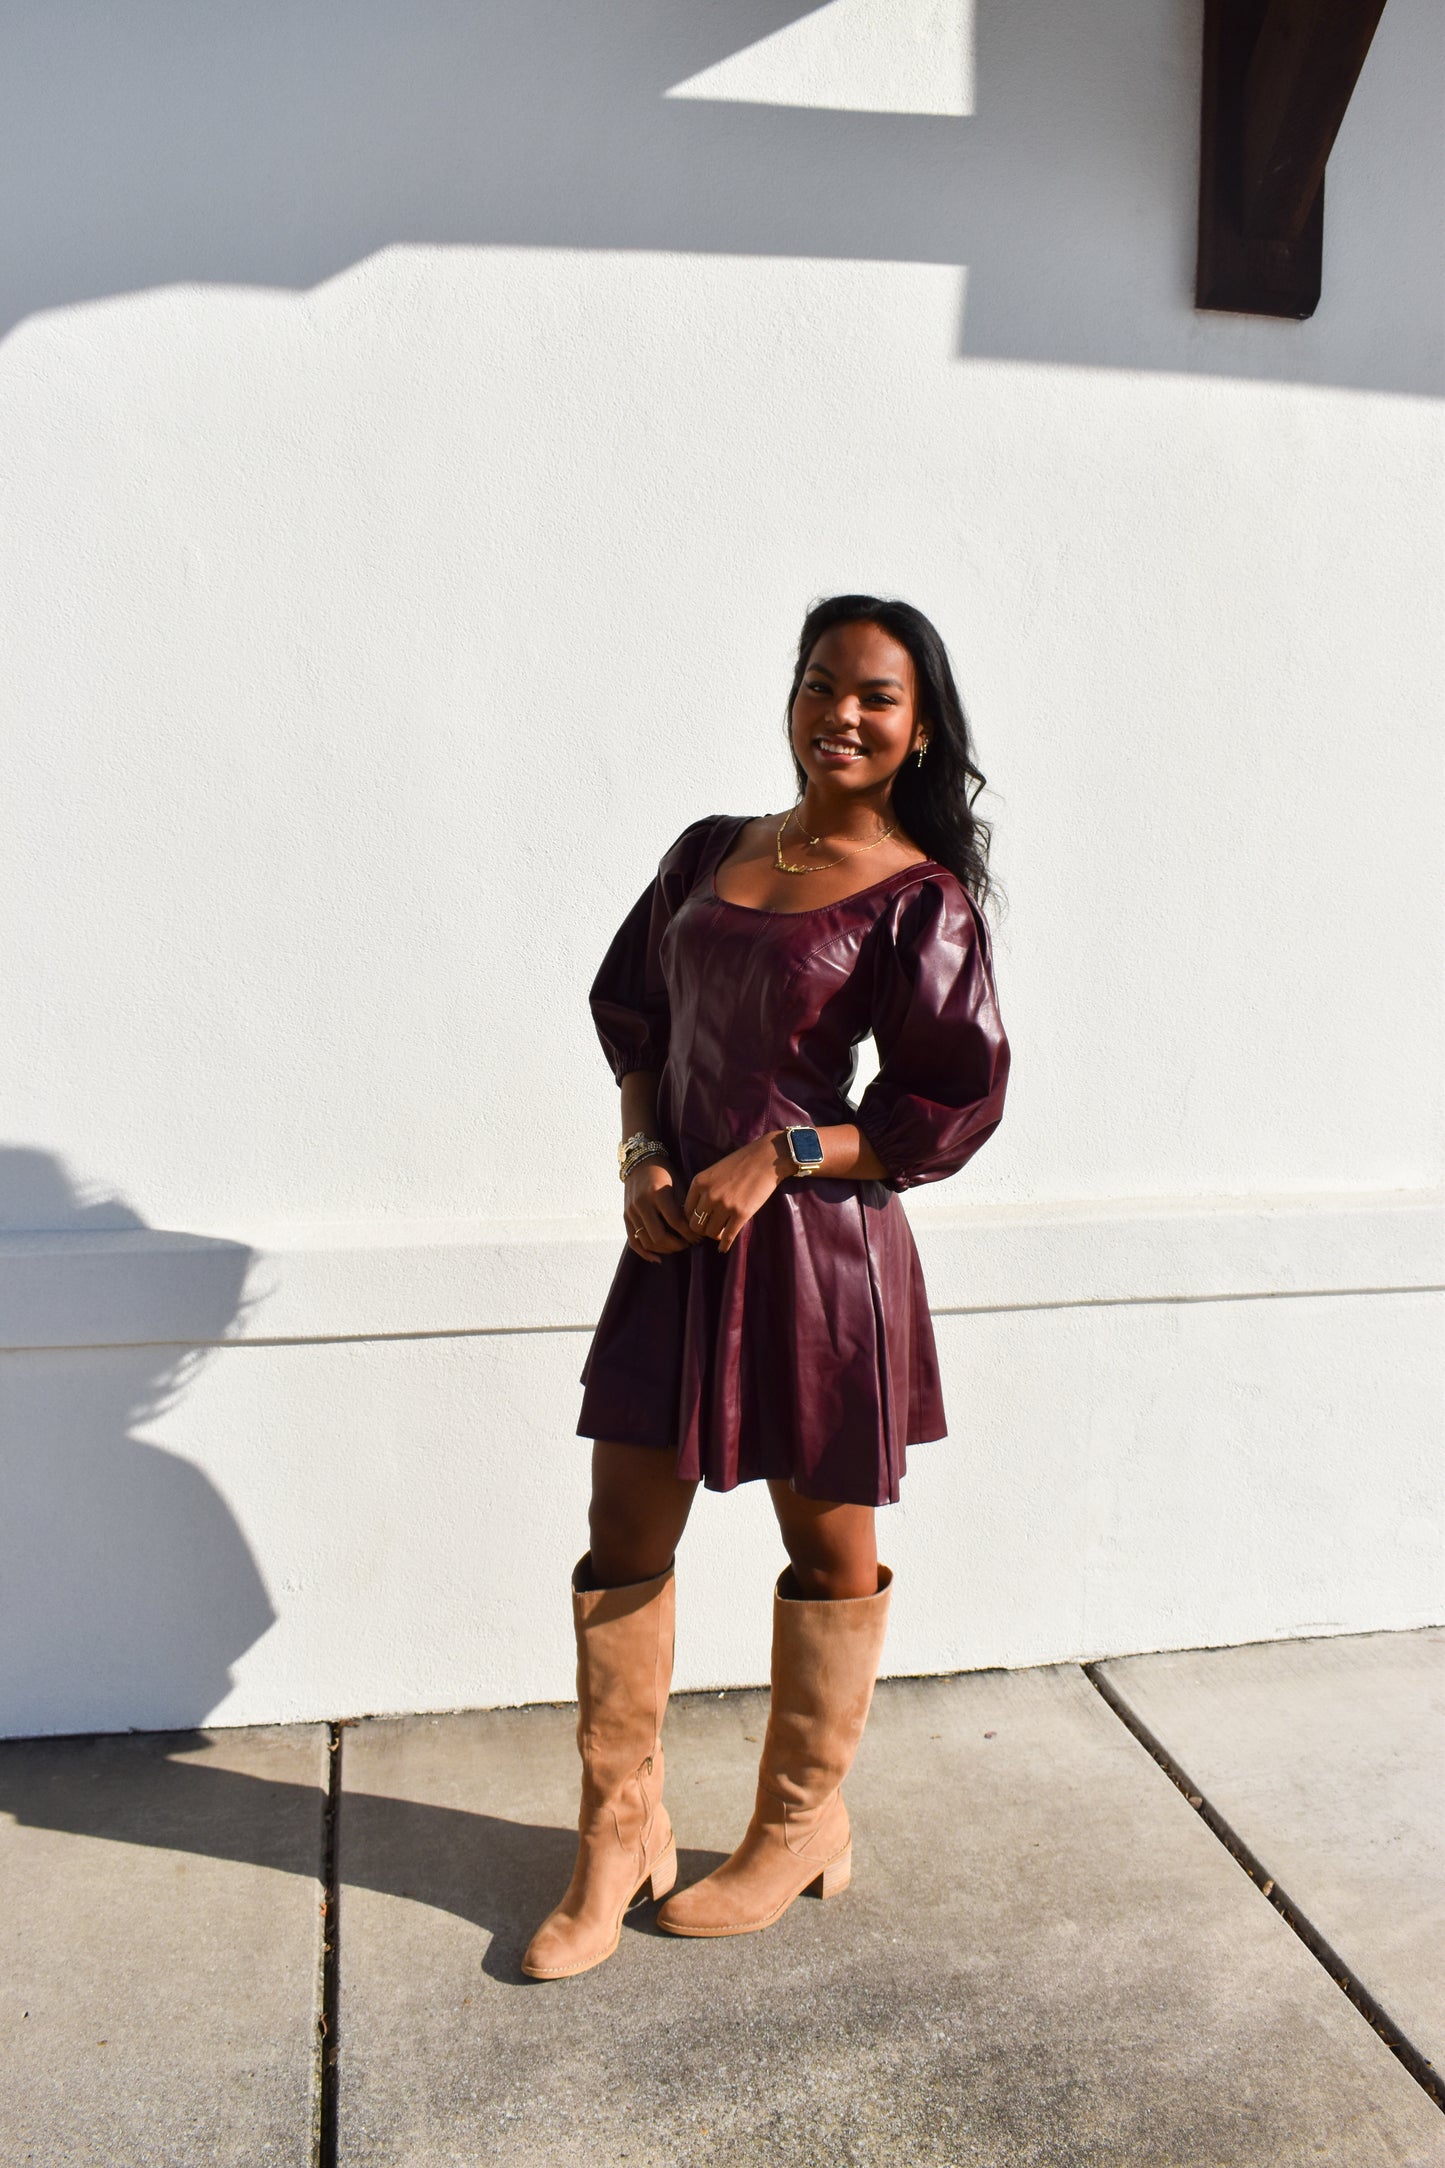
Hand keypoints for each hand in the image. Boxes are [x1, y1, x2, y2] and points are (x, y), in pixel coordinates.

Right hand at [623, 1158, 695, 1263]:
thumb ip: (684, 1206)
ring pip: (647, 1242)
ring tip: (678, 1247)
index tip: (699, 1237)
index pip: (676, 1222)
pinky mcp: (626, 1217)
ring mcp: (631, 1211)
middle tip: (690, 1244)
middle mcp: (642, 1204)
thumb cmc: (665, 1172)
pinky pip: (634, 1241)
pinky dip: (645, 1253)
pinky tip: (658, 1258)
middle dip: (678, 1244)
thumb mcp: (678, 1184)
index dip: (689, 1234)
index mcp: (657, 1194)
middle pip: (660, 1236)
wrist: (640, 1162)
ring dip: (665, 1250)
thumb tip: (697, 1228)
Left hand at [683, 1134, 788, 1254]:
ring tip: (721, 1232)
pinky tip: (724, 1248)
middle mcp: (709, 1195)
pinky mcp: (741, 1214)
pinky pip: (728, 1236)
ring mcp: (725, 1205)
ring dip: (715, 1235)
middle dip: (702, 1230)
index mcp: (699, 1183)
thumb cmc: (741, 1163)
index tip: (701, 1222)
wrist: (766, 1158)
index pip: (687, 1211)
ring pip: (711, 1233)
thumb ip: (704, 1188)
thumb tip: (698, 1211)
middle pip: (696, 1225)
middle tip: (710, 1229)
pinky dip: (725, 1245)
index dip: (693, 1219)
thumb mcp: (714, 1171)